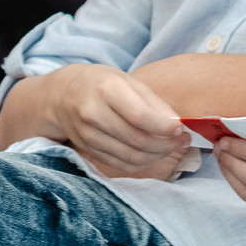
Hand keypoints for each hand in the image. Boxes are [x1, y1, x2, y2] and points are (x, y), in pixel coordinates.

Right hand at [35, 65, 189, 177]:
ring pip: (132, 156)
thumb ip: (153, 102)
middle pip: (137, 139)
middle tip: (183, 140)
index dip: (164, 127)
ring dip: (158, 155)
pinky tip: (154, 153)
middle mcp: (93, 113)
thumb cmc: (101, 83)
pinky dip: (143, 162)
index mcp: (105, 90)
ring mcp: (88, 135)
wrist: (62, 96)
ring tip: (171, 147)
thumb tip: (177, 125)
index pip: (139, 116)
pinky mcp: (89, 151)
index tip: (181, 129)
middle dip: (167, 144)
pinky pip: (122, 164)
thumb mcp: (127, 80)